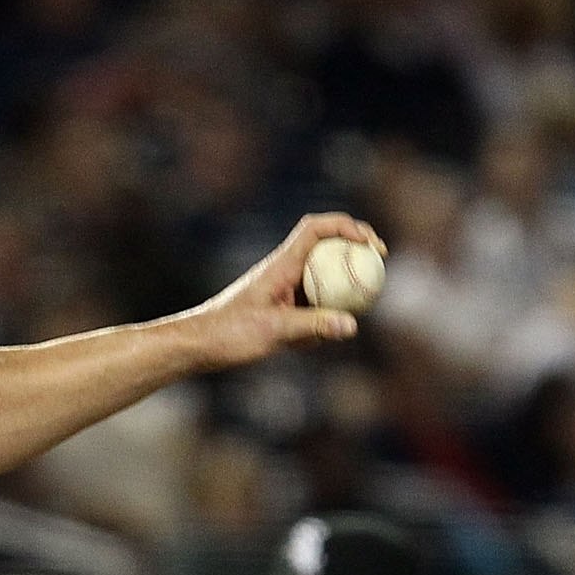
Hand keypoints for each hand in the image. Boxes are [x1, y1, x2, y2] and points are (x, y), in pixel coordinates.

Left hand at [174, 213, 385, 370]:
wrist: (195, 346)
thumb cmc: (228, 334)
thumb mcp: (274, 332)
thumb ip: (314, 327)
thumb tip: (352, 326)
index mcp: (281, 264)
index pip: (317, 228)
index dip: (347, 228)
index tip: (370, 244)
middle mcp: (283, 271)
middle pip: (326, 248)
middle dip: (355, 252)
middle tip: (379, 265)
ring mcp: (280, 289)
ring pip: (320, 278)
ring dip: (339, 289)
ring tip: (352, 308)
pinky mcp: (277, 308)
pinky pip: (309, 305)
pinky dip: (318, 318)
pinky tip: (311, 343)